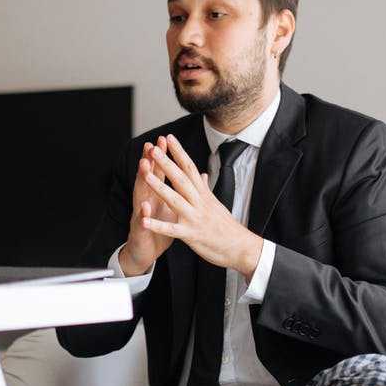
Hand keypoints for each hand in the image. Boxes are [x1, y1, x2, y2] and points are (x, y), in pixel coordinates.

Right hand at [119, 137, 176, 275]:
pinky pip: (142, 224)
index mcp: (156, 196)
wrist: (143, 253)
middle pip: (148, 178)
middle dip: (151, 162)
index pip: (160, 173)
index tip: (166, 139)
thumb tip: (185, 176)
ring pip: (141, 196)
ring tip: (144, 168)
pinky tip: (144, 210)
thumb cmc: (156, 230)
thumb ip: (176, 192)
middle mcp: (147, 202)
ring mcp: (141, 216)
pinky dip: (144, 217)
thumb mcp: (169, 209)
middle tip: (152, 146)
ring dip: (143, 182)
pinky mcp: (140, 232)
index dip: (163, 157)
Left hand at [139, 133, 263, 277]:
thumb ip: (206, 188)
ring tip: (145, 176)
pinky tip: (144, 221)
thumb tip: (203, 174)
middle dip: (167, 163)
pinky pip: (171, 229)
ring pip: (175, 200)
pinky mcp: (191, 234)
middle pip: (181, 179)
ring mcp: (195, 218)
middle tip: (154, 149)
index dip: (179, 152)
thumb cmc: (227, 226)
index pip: (190, 168)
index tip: (169, 137)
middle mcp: (199, 202)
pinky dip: (158, 226)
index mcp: (203, 194)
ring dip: (159, 187)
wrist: (241, 247)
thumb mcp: (216, 204)